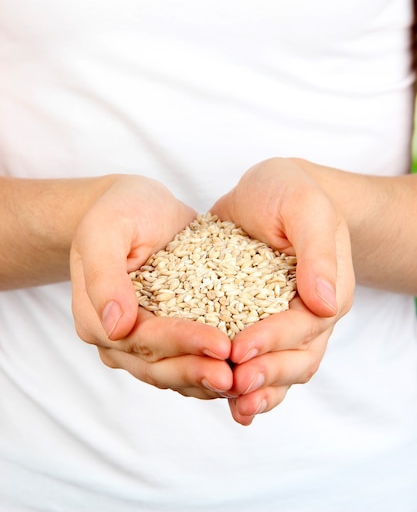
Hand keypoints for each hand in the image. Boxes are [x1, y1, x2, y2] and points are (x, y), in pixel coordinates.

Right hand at [70, 175, 232, 398]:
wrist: (139, 207)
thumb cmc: (120, 210)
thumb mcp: (106, 230)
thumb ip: (105, 276)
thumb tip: (115, 328)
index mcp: (95, 317)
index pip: (142, 339)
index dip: (182, 343)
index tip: (221, 345)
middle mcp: (117, 337)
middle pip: (158, 365)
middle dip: (198, 370)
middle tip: (237, 376)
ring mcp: (142, 340)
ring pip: (174, 372)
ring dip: (207, 379)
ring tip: (244, 380)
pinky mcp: (168, 334)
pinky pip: (189, 360)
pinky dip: (213, 367)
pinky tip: (243, 371)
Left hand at [210, 157, 354, 423]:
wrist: (269, 189)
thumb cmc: (290, 191)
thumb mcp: (305, 207)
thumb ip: (315, 250)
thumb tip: (324, 302)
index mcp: (328, 288)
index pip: (304, 325)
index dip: (274, 340)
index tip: (241, 349)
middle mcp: (309, 312)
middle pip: (297, 358)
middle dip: (267, 374)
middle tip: (235, 384)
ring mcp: (282, 320)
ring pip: (280, 368)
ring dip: (259, 391)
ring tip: (234, 407)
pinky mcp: (253, 319)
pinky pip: (256, 357)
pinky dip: (244, 381)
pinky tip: (223, 398)